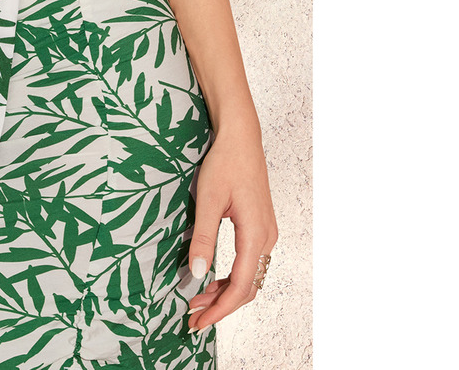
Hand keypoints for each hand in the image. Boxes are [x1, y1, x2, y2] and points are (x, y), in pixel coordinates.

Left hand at [184, 122, 277, 333]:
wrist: (241, 138)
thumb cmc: (225, 164)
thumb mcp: (208, 200)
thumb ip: (204, 238)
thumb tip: (198, 274)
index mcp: (255, 234)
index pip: (240, 285)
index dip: (219, 308)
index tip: (198, 321)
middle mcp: (266, 238)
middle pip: (247, 286)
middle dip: (220, 305)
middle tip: (192, 317)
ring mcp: (265, 233)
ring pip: (248, 276)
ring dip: (224, 292)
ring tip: (196, 301)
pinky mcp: (260, 227)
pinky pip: (248, 263)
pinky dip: (230, 277)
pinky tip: (211, 279)